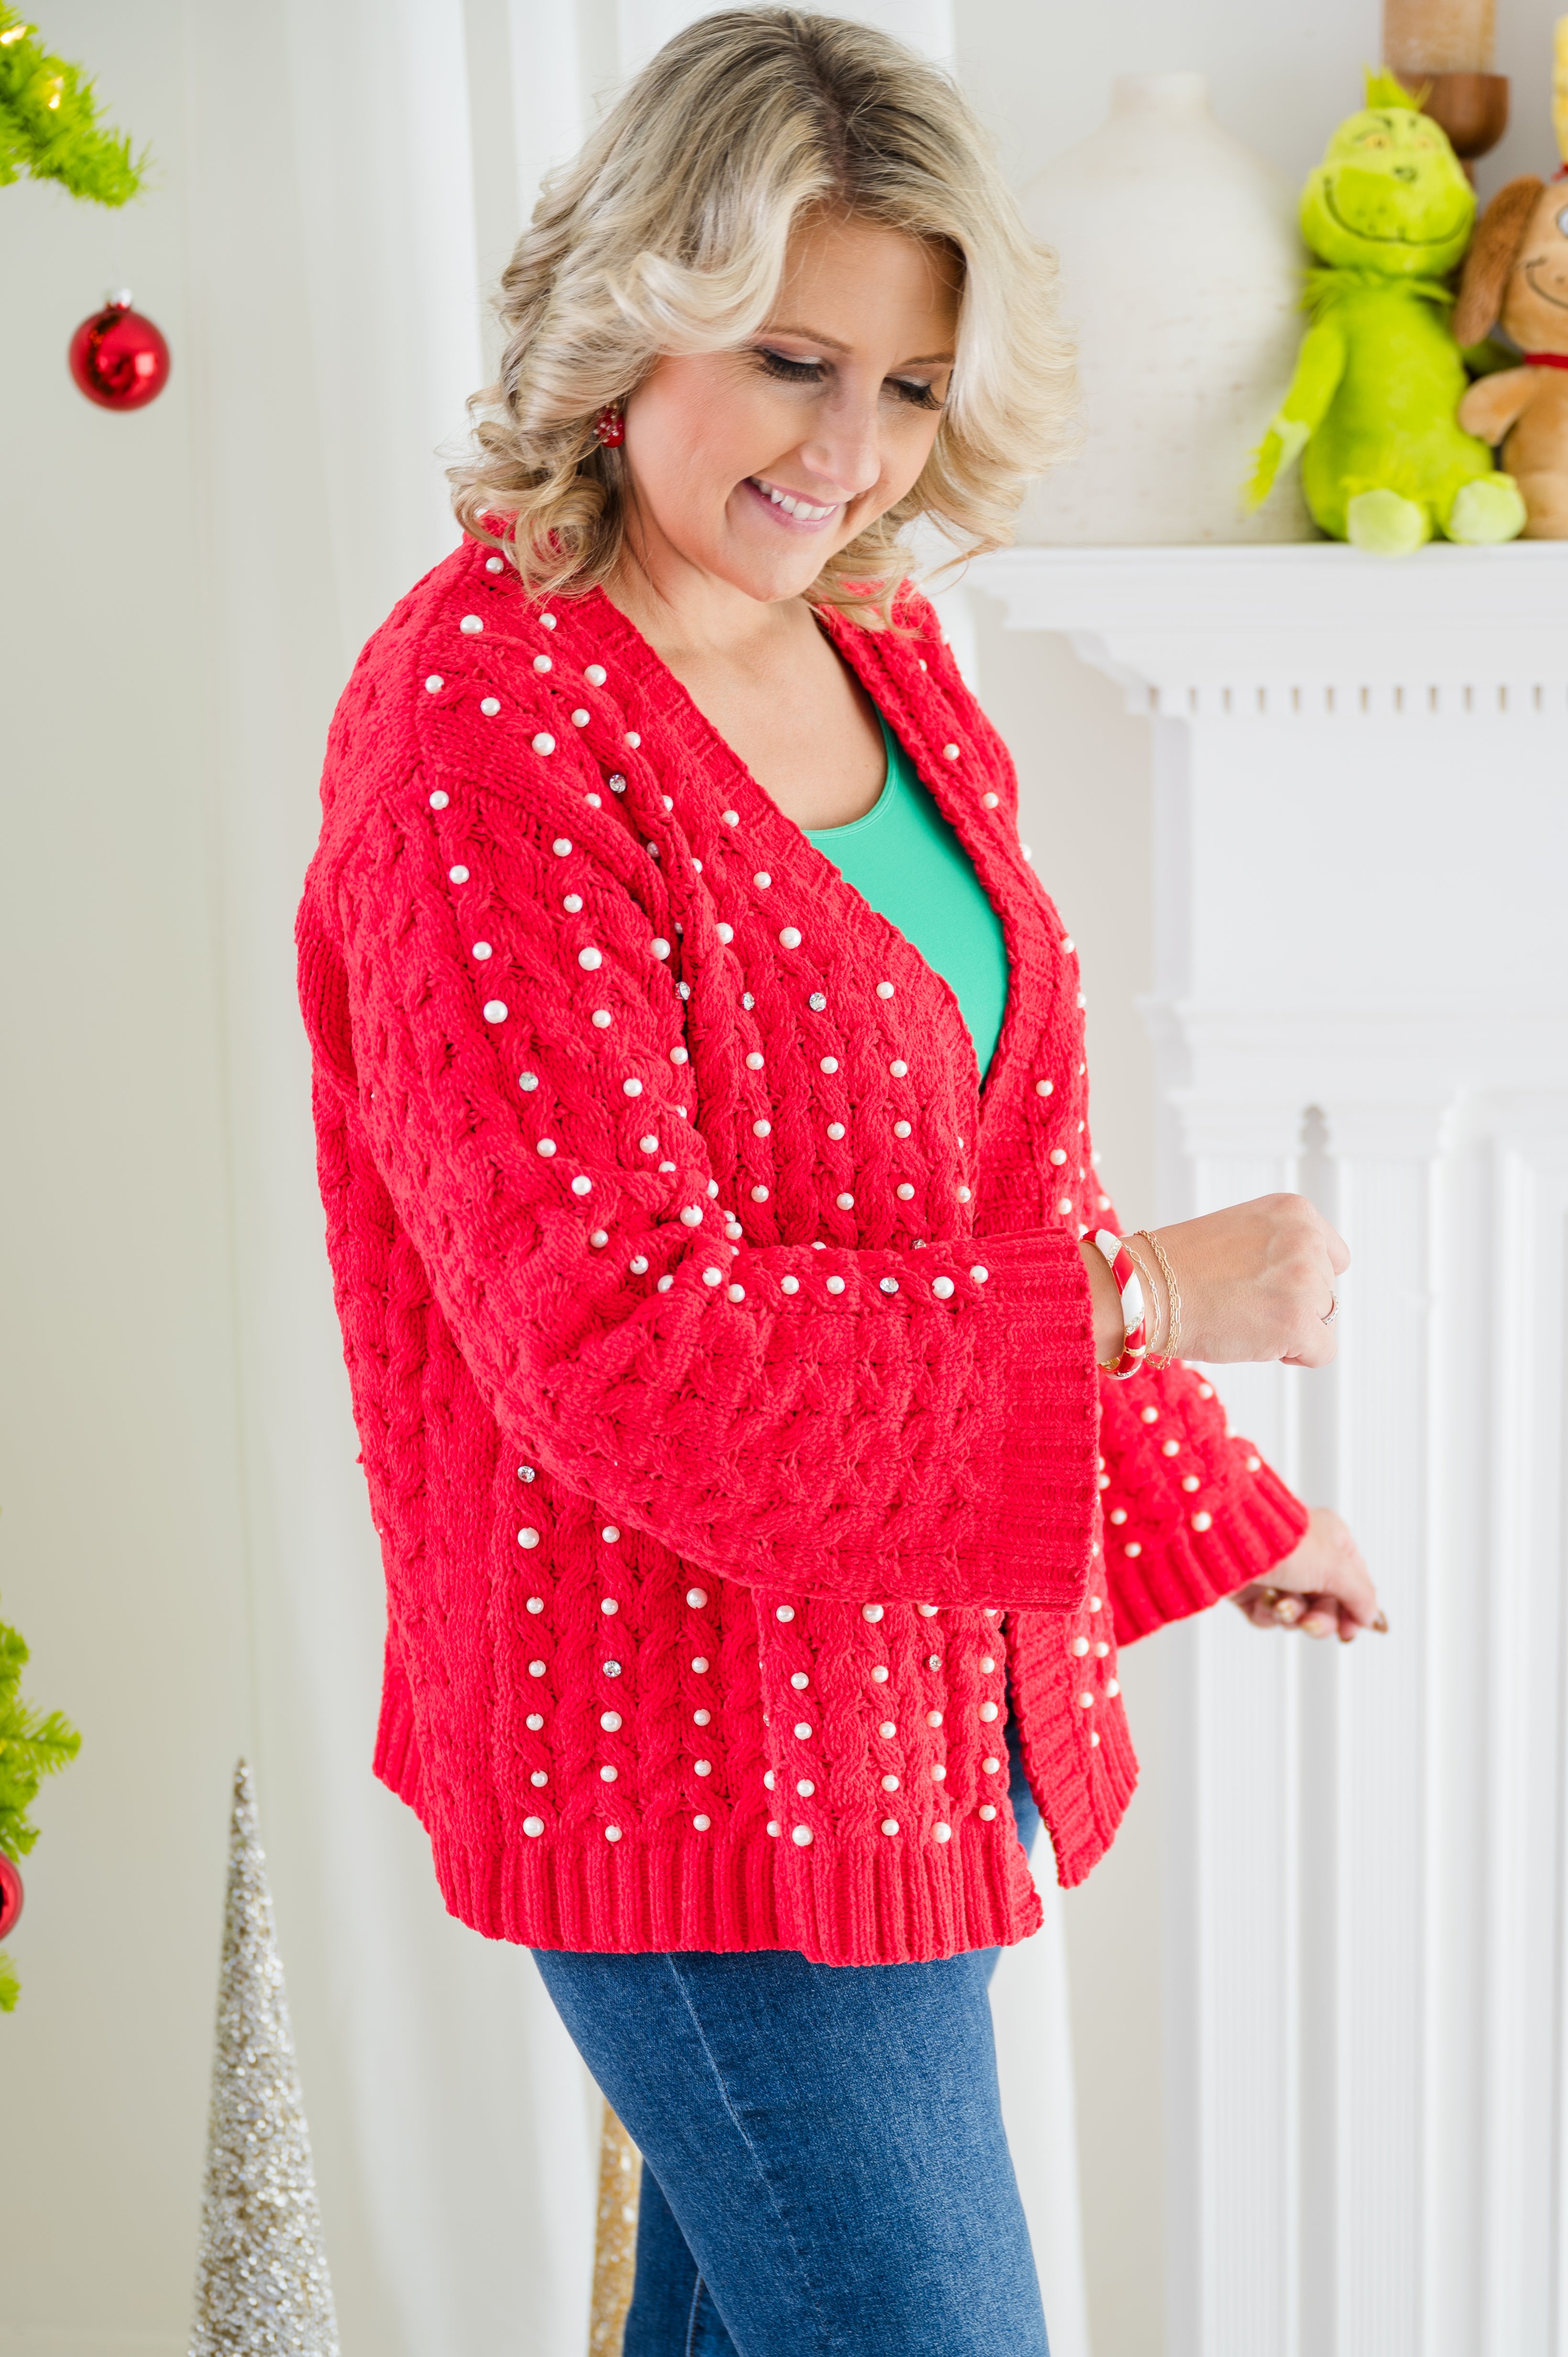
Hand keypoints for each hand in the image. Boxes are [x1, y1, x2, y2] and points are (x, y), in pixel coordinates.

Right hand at [1143, 1193, 1347, 1368]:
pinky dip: (1296, 1355)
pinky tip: (1259, 1342)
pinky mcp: (1298, 1322)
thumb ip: (1282, 1248)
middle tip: (1244, 1302)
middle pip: (1326, 1291)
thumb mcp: (1244, 1231)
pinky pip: (1322, 1352)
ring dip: (1290, 1328)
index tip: (1270, 1285)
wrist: (1146, 1288)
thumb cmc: (1180, 1266)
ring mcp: (1305, 1281)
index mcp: (1293, 1211)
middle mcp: (1306, 1241)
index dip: (1304, 1279)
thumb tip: (1309, 1285)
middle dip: (1292, 1304)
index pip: (1334, 1257)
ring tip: (1244, 1318)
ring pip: (1323, 1322)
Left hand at [1233, 1508, 1383, 1643]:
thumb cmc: (1285, 1544)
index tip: (1348, 1633)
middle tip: (1309, 1624)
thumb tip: (1371, 1617)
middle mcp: (1306, 1556)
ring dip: (1291, 1616)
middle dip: (1319, 1620)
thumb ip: (1361, 1595)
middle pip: (1327, 1604)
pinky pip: (1268, 1615)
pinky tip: (1262, 1602)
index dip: (1354, 1610)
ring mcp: (1277, 1572)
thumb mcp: (1336, 1568)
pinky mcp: (1251, 1587)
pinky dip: (1267, 1615)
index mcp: (1332, 1540)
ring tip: (1281, 1606)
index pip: (1355, 1582)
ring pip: (1298, 1613)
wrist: (1229, 1541)